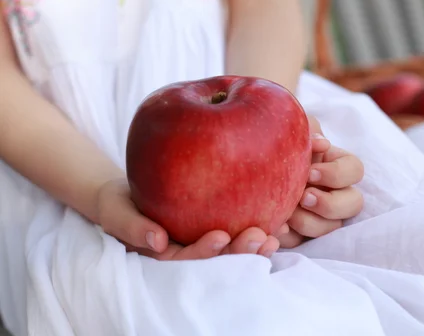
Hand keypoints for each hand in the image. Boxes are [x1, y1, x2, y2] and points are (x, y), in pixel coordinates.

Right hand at [96, 179, 282, 259]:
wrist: (126, 195)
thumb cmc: (117, 203)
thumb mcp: (116, 211)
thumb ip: (132, 226)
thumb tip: (157, 240)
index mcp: (164, 255)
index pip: (186, 260)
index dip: (205, 252)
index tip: (222, 236)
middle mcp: (186, 253)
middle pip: (215, 260)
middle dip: (238, 252)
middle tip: (259, 237)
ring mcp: (199, 242)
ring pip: (229, 251)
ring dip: (252, 247)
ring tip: (273, 236)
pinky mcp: (210, 228)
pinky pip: (234, 233)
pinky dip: (253, 230)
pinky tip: (276, 221)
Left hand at [278, 115, 364, 247]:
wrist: (242, 168)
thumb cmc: (274, 143)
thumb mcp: (289, 129)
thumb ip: (306, 128)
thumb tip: (321, 143)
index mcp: (336, 165)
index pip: (354, 170)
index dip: (337, 174)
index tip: (311, 172)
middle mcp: (335, 192)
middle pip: (353, 204)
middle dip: (330, 204)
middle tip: (304, 197)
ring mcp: (320, 217)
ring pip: (331, 228)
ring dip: (310, 222)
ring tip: (287, 213)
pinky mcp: (299, 235)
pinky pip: (302, 242)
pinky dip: (289, 237)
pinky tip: (275, 228)